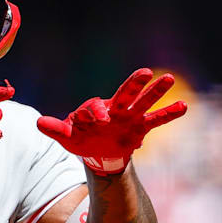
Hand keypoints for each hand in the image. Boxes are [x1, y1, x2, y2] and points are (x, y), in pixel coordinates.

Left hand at [37, 68, 186, 174]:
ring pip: (143, 102)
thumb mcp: (66, 136)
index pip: (97, 107)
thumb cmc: (81, 139)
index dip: (98, 113)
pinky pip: (156, 120)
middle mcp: (115, 108)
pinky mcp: (140, 127)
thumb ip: (55, 128)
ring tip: (169, 78)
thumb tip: (37, 123)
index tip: (101, 122)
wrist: (97, 151)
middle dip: (133, 84)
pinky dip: (169, 114)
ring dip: (155, 92)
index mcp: (95, 108)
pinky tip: (184, 106)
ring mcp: (130, 116)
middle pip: (125, 93)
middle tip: (145, 72)